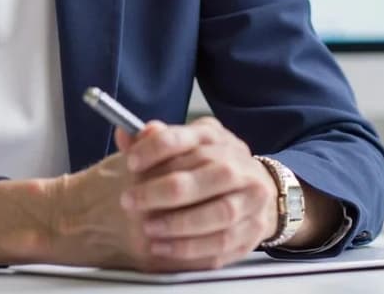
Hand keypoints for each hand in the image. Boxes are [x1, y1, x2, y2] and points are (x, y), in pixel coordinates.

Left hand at [122, 117, 278, 267]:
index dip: (154, 149)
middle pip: (204, 177)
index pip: (184, 139)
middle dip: (161, 192)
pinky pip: (222, 242)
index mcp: (216, 139)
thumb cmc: (211, 166)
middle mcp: (238, 165)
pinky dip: (190, 247)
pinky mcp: (253, 229)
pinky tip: (164, 247)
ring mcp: (251, 198)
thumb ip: (155, 143)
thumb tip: (124, 135)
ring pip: (219, 213)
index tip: (130, 163)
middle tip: (129, 201)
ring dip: (179, 224)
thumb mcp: (186, 146)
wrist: (258, 188)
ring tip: (149, 228)